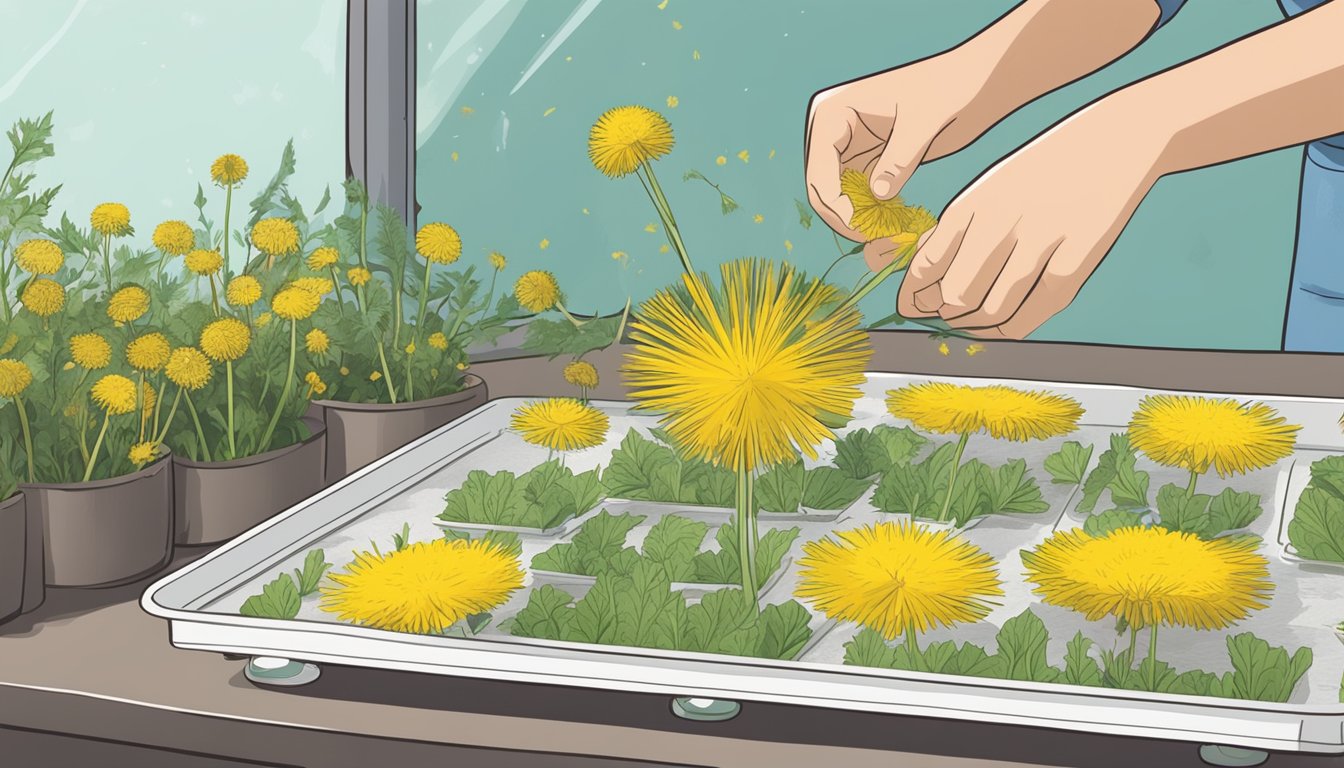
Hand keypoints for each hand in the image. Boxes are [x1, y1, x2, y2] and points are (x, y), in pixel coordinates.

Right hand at [804, 53, 993, 244]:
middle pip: (821, 187)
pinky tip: (892, 224)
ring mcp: (848, 146)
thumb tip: (878, 195)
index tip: (861, 228)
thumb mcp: (925, 122)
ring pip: (838, 196)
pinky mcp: (867, 161)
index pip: (819, 169)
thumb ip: (900, 158)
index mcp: (833, 112)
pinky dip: (872, 213)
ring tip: (884, 235)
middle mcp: (832, 130)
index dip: (834, 203)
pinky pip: (859, 196)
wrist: (971, 84)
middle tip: (872, 239)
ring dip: (856, 218)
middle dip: (842, 215)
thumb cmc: (949, 89)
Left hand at [896, 97, 1168, 338]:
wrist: (1113, 144)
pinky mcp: (1077, 263)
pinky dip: (1009, 328)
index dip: (914, 297)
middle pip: (956, 296)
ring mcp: (1041, 242)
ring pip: (991, 310)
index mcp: (972, 202)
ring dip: (976, 325)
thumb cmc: (1042, 172)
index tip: (913, 308)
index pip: (926, 265)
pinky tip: (1003, 323)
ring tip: (973, 321)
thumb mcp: (989, 188)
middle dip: (946, 314)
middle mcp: (1002, 221)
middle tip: (947, 316)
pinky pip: (1032, 314)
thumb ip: (954, 230)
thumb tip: (920, 280)